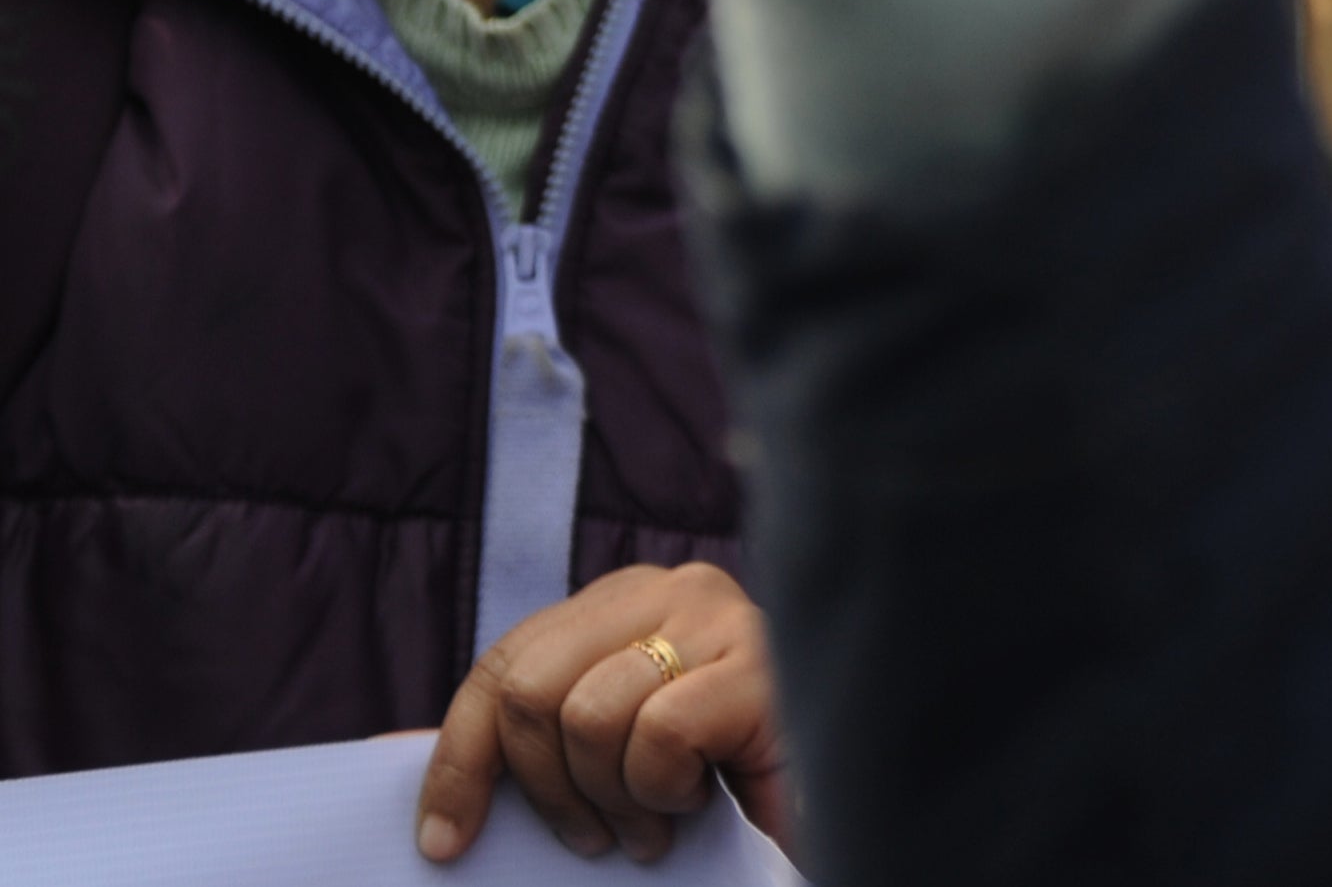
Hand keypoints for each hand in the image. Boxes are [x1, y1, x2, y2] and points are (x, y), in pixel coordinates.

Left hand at [417, 562, 791, 867]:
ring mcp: (723, 615)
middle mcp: (673, 585)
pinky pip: (659, 732)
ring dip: (616, 799)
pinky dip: (665, 788)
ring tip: (658, 823)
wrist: (850, 785)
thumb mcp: (609, 753)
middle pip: (531, 688)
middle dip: (547, 790)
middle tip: (595, 838)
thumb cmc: (722, 775)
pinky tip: (701, 800)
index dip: (460, 760)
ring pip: (590, 715)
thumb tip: (383, 747)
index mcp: (628, 597)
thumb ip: (524, 740)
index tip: (445, 845)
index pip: (505, 662)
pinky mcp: (764, 661)